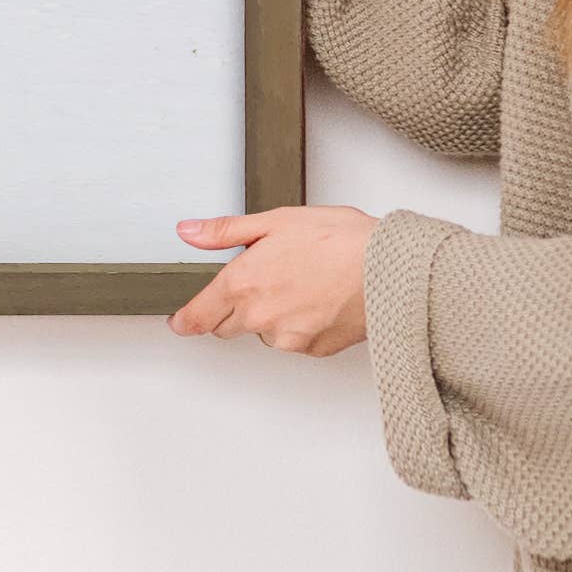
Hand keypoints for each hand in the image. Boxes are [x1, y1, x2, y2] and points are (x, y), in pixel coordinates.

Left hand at [169, 205, 373, 354]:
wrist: (391, 269)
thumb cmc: (340, 240)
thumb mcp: (275, 221)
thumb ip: (224, 232)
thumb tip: (188, 232)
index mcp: (242, 285)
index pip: (198, 317)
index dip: (186, 320)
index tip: (180, 322)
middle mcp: (260, 318)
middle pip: (228, 326)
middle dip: (234, 309)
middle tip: (260, 282)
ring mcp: (289, 338)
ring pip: (264, 334)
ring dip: (271, 317)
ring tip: (300, 283)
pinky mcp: (315, 349)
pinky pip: (295, 341)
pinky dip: (300, 325)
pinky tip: (319, 300)